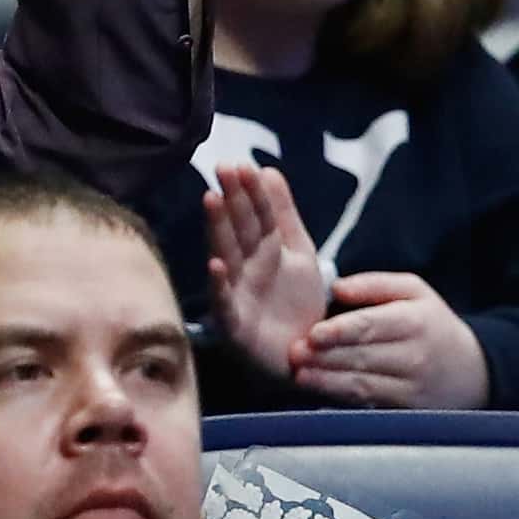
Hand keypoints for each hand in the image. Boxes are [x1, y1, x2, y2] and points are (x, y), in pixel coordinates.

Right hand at [203, 163, 327, 383]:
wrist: (306, 354)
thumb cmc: (294, 301)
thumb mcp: (298, 251)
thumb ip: (283, 213)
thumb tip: (269, 170)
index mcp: (264, 249)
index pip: (258, 213)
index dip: (251, 190)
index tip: (241, 163)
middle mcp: (246, 267)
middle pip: (239, 229)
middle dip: (231, 199)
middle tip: (223, 168)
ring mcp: (238, 293)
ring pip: (227, 255)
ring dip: (218, 229)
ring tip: (212, 200)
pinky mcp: (235, 324)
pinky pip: (225, 301)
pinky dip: (220, 284)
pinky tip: (215, 265)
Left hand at [295, 271, 488, 408]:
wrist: (472, 371)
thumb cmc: (430, 324)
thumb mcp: (414, 292)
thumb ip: (374, 284)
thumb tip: (336, 287)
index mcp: (414, 322)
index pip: (373, 327)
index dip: (342, 332)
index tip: (314, 334)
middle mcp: (414, 356)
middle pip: (363, 357)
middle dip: (325, 358)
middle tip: (294, 354)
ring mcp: (411, 387)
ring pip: (363, 384)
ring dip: (327, 381)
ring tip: (299, 375)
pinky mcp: (405, 409)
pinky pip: (368, 403)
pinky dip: (340, 398)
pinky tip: (317, 391)